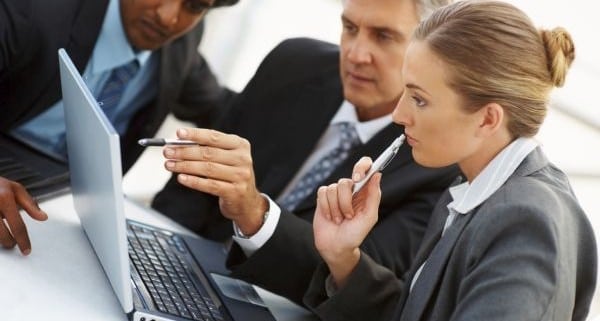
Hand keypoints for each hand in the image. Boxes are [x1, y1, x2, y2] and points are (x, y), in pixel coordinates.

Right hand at [0, 177, 47, 254]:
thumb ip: (30, 204)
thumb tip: (43, 218)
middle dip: (9, 242)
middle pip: (2, 234)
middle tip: (13, 243)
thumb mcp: (16, 189)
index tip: (26, 250)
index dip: (23, 240)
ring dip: (0, 240)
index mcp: (5, 198)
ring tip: (5, 239)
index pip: (17, 225)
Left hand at [163, 128, 266, 235]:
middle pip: (208, 153)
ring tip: (170, 165)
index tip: (178, 134)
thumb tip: (179, 144)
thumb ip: (207, 149)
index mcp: (240, 145)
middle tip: (168, 152)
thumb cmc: (231, 176)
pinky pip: (209, 185)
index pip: (214, 137)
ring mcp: (240, 175)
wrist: (247, 202)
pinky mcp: (235, 191)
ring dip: (185, 166)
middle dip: (184, 152)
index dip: (195, 135)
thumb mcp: (226, 158)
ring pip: (207, 168)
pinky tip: (181, 178)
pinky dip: (193, 181)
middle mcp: (242, 159)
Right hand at [313, 157, 381, 286]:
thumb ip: (373, 196)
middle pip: (345, 181)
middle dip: (346, 202)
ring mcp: (336, 193)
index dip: (361, 166)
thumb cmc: (355, 234)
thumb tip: (377, 174)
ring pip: (333, 188)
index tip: (357, 178)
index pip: (365, 167)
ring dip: (336, 208)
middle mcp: (351, 190)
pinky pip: (322, 193)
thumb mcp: (369, 217)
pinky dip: (326, 207)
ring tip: (339, 219)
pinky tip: (330, 217)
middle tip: (349, 216)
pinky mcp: (323, 197)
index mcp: (365, 191)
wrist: (336, 247)